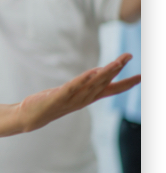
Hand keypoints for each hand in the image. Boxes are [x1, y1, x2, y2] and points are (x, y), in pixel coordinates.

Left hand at [17, 53, 140, 131]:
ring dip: (104, 73)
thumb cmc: (52, 103)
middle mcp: (83, 100)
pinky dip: (81, 81)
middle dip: (116, 69)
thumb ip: (86, 84)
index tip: (142, 76)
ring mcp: (71, 100)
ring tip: (115, 62)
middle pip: (103, 83)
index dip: (126, 83)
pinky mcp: (57, 98)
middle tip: (128, 56)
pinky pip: (71, 88)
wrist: (30, 116)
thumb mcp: (72, 92)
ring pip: (91, 85)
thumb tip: (99, 72)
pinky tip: (90, 73)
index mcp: (87, 98)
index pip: (111, 90)